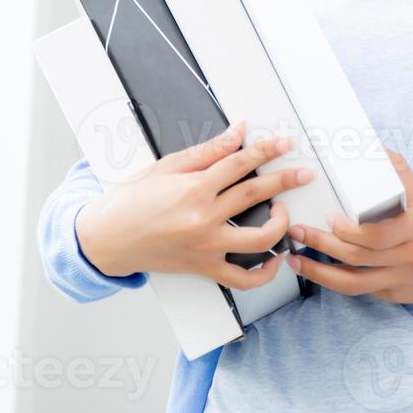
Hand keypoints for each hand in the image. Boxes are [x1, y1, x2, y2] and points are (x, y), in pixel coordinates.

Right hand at [76, 119, 316, 289]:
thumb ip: (207, 152)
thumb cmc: (132, 200)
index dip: (265, 151)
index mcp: (193, 188)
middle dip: (285, 180)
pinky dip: (265, 273)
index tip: (284, 143)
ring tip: (283, 211)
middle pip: (256, 194)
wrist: (108, 238)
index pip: (240, 164)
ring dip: (281, 223)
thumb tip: (238, 134)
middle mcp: (204, 218)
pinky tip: (274, 258)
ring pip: (259, 238)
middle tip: (304, 173)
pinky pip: (243, 278)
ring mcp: (207, 246)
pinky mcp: (205, 268)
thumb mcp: (166, 167)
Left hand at [285, 149, 412, 305]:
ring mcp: (399, 279)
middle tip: (296, 232)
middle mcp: (404, 257)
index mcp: (412, 230)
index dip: (349, 231)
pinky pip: (363, 292)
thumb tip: (374, 145)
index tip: (328, 219)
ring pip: (354, 283)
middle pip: (358, 257)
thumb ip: (399, 173)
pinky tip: (317, 274)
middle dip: (322, 245)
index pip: (376, 235)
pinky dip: (337, 283)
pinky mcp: (395, 295)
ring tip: (295, 261)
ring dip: (320, 273)